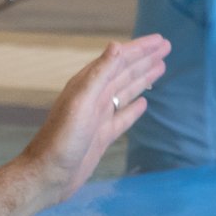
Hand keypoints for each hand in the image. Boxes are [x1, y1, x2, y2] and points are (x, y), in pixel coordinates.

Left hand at [21, 34, 168, 204]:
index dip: (140, 49)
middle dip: (145, 59)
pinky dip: (134, 108)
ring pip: (126, 91)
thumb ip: (99, 74)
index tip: (161, 40)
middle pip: (125, 72)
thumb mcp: (82, 102)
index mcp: (88, 85)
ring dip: (143, 78)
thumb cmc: (63, 139)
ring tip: (161, 67)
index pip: (119, 60)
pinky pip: (123, 116)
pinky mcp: (102, 135)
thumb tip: (116, 45)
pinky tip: (144, 102)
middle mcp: (94, 97)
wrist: (49, 175)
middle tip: (166, 47)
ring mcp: (99, 116)